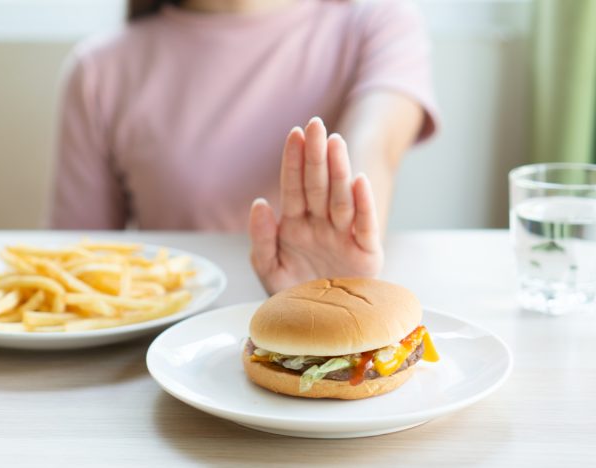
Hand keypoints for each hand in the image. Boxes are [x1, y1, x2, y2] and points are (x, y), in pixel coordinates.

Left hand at [249, 117, 383, 294]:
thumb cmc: (294, 296)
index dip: (293, 161)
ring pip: (341, 198)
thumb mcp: (268, 270)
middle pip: (318, 185)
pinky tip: (359, 181)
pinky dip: (363, 204)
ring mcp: (343, 236)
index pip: (294, 187)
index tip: (294, 134)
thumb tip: (259, 202)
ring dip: (339, 171)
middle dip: (315, 155)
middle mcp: (320, 224)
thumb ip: (261, 238)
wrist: (321, 328)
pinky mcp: (366, 252)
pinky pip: (364, 224)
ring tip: (335, 144)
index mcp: (295, 225)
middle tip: (315, 124)